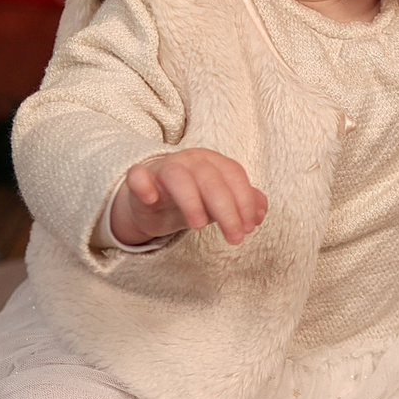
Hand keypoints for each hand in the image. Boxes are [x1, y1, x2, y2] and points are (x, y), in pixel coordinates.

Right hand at [109, 147, 267, 247]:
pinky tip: (151, 199)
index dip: (244, 201)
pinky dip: (143, 184)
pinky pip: (137, 175)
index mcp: (213, 162)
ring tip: (199, 226)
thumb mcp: (221, 203)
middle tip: (234, 238)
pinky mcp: (140, 178)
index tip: (249, 228)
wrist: (153, 201)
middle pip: (210, 179)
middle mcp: (190, 160)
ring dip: (191, 200)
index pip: (233, 175)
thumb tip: (260, 213)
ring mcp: (163, 168)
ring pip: (177, 176)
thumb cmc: (193, 199)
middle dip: (226, 210)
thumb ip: (244, 204)